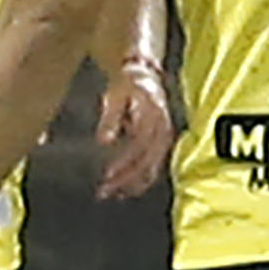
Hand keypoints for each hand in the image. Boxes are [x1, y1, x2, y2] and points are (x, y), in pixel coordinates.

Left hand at [94, 60, 172, 200]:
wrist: (144, 75)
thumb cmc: (127, 85)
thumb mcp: (115, 95)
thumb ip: (110, 119)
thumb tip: (103, 141)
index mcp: (153, 116)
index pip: (139, 146)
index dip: (124, 162)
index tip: (107, 175)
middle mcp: (163, 129)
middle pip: (146, 162)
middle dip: (125, 180)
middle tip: (104, 191)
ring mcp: (164, 138)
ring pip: (151, 168)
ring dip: (132, 184)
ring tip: (112, 194)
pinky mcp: (162, 144)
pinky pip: (154, 167)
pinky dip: (140, 180)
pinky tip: (125, 189)